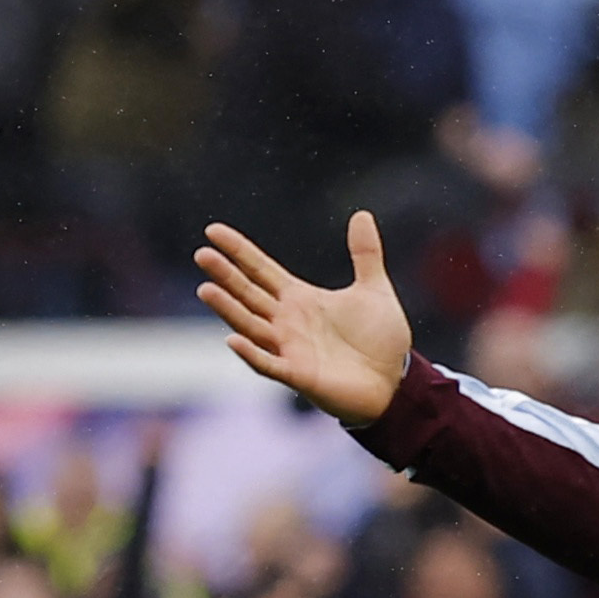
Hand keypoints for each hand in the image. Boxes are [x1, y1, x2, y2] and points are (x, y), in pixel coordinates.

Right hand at [196, 210, 411, 422]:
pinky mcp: (299, 375)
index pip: (260, 269)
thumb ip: (365, 253)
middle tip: (202, 254)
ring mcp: (290, 349)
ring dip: (229, 309)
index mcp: (300, 299)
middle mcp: (287, 322)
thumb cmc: (380, 341)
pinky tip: (233, 339)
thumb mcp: (374, 289)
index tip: (213, 231)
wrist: (396, 384)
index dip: (238, 251)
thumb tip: (362, 214)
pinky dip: (251, 354)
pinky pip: (268, 364)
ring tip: (206, 290)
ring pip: (250, 325)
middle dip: (225, 274)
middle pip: (248, 293)